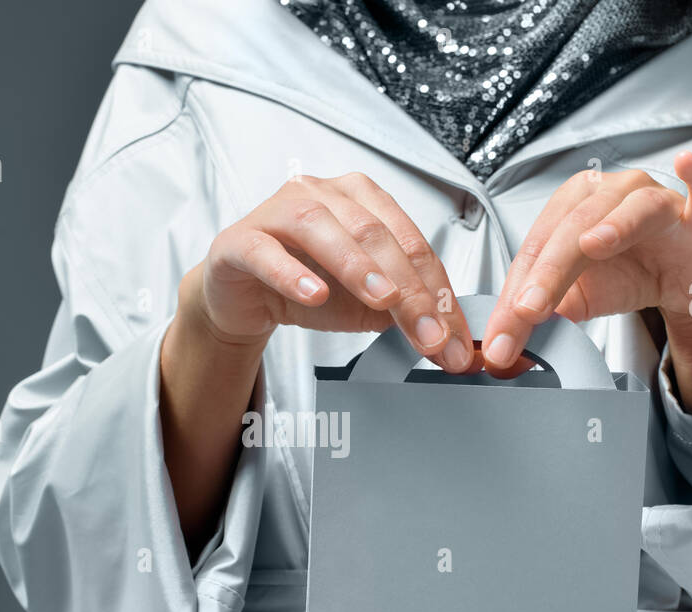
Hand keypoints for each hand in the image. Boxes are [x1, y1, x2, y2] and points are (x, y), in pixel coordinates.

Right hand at [187, 172, 477, 372]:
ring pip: (321, 227)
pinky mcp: (240, 241)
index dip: (436, 290)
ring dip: (357, 265)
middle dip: (408, 289)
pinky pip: (266, 251)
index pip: (410, 241)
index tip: (451, 336)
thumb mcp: (366, 303)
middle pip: (373, 234)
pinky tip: (313, 293)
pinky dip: (291, 272)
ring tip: (382, 299)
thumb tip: (448, 337)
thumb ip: (404, 310)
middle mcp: (321, 194)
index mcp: (361, 199)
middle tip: (428, 332)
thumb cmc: (306, 286)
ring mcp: (276, 212)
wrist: (244, 296)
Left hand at [481, 151, 691, 416]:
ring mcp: (655, 198)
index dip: (516, 294)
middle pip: (571, 231)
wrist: (682, 277)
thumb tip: (505, 343)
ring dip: (612, 226)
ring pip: (629, 210)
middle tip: (528, 312)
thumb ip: (544, 313)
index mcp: (569, 208)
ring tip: (591, 246)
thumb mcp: (578, 300)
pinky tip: (689, 165)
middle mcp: (608, 194)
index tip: (502, 335)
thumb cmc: (628, 273)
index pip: (535, 251)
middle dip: (547, 275)